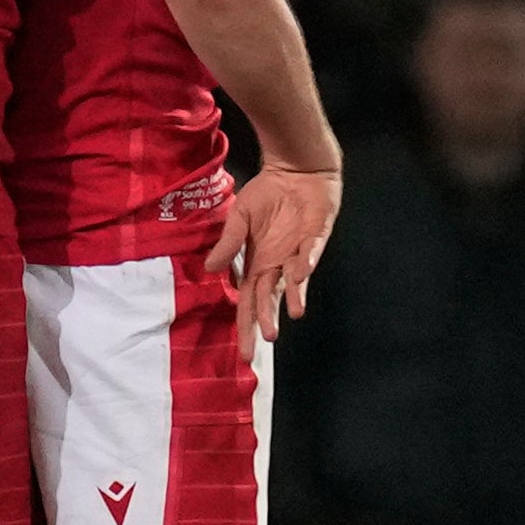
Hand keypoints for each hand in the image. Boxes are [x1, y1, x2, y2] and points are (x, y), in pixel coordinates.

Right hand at [205, 158, 339, 357]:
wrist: (294, 171)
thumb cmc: (266, 194)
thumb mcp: (238, 217)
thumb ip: (228, 243)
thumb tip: (209, 268)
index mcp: (257, 264)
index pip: (248, 302)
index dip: (246, 326)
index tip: (243, 353)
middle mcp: (277, 265)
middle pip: (268, 300)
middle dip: (266, 321)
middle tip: (263, 342)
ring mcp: (296, 253)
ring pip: (293, 283)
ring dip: (292, 298)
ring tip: (291, 315)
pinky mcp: (315, 236)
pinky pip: (310, 252)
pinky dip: (305, 263)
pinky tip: (298, 273)